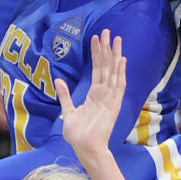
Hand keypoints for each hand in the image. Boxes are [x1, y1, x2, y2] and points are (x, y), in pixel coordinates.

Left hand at [56, 30, 125, 164]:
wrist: (84, 148)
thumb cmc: (77, 134)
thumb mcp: (68, 111)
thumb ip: (65, 95)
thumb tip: (59, 80)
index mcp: (94, 94)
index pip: (97, 69)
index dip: (96, 54)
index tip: (95, 38)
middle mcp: (104, 93)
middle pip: (106, 66)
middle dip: (107, 48)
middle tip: (107, 31)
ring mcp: (110, 98)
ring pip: (113, 72)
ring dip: (115, 55)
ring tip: (116, 39)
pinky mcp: (113, 104)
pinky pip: (118, 86)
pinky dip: (120, 72)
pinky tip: (121, 59)